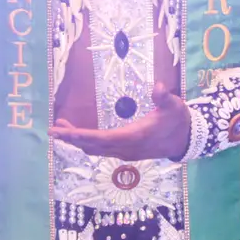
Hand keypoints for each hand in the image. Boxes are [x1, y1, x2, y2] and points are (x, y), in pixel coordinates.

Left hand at [49, 81, 189, 161]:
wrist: (186, 140)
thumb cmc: (179, 120)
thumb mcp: (174, 106)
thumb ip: (164, 97)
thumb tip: (157, 88)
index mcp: (133, 137)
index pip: (101, 138)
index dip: (81, 136)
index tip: (63, 133)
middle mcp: (125, 148)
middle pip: (92, 145)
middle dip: (71, 138)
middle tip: (52, 130)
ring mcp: (124, 152)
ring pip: (95, 149)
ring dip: (77, 140)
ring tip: (60, 128)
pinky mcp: (125, 151)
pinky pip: (100, 149)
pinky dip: (86, 142)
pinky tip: (78, 135)